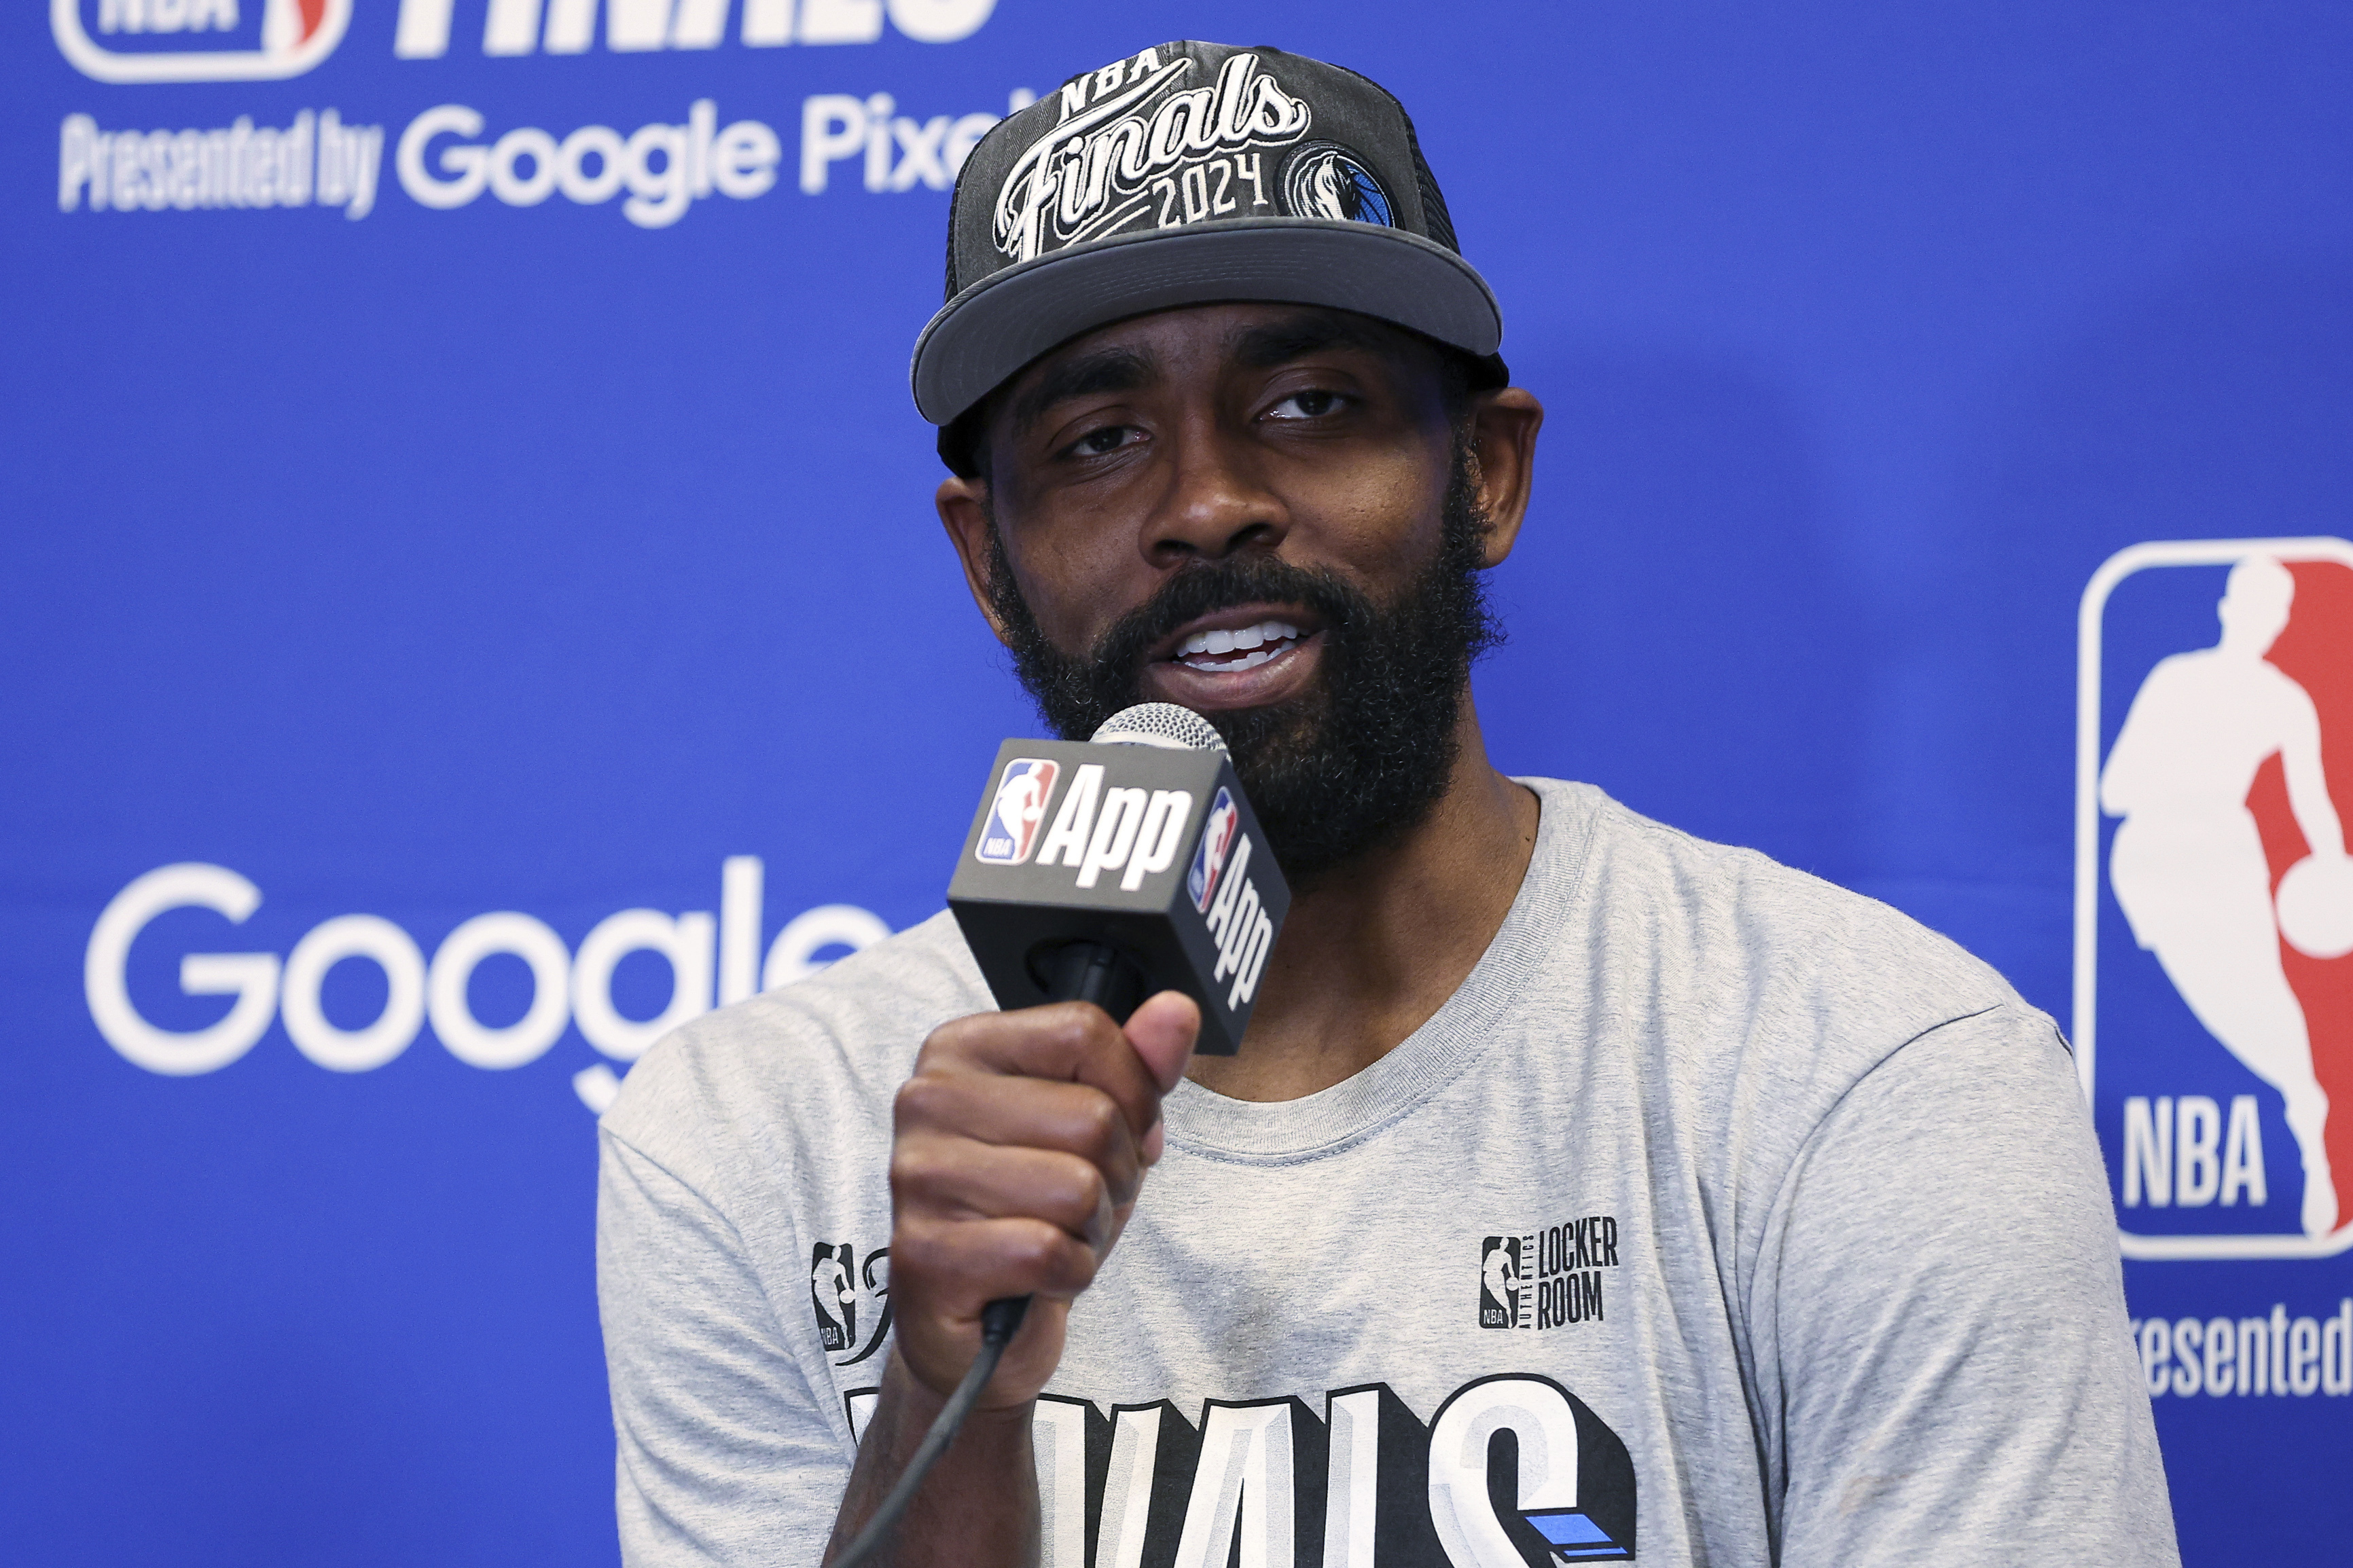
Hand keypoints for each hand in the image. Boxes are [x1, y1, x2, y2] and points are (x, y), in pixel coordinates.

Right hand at [886, 990, 1198, 1409]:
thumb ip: (1139, 1066)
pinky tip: (1036, 1277)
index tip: (1116, 1134)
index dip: (1133, 1093)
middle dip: (1117, 1175)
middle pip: (1092, 1116)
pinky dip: (1068, 1274)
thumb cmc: (1036, 1212)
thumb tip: (1177, 1010)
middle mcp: (926, 1100)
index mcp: (962, 1048)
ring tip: (1055, 1237)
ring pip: (1076, 1187)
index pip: (1085, 1031)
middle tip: (1080, 1204)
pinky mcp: (923, 1254)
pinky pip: (1046, 1251)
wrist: (977, 1327)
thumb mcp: (1101, 1131)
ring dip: (1092, 1230)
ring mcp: (917, 1176)